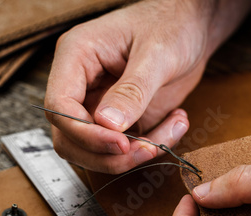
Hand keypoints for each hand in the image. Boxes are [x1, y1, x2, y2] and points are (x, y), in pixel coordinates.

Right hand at [44, 0, 250, 173]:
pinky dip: (150, 146)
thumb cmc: (171, 24)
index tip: (120, 143)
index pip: (59, 106)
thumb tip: (108, 125)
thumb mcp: (156, 54)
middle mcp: (82, 84)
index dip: (85, 133)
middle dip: (107, 154)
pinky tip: (175, 125)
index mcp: (77, 56)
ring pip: (95, 150)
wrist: (192, 26)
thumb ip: (132, 90)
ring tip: (168, 134)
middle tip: (147, 149)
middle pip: (70, 138)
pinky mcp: (122, 119)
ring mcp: (100, 105)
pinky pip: (125, 148)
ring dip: (131, 156)